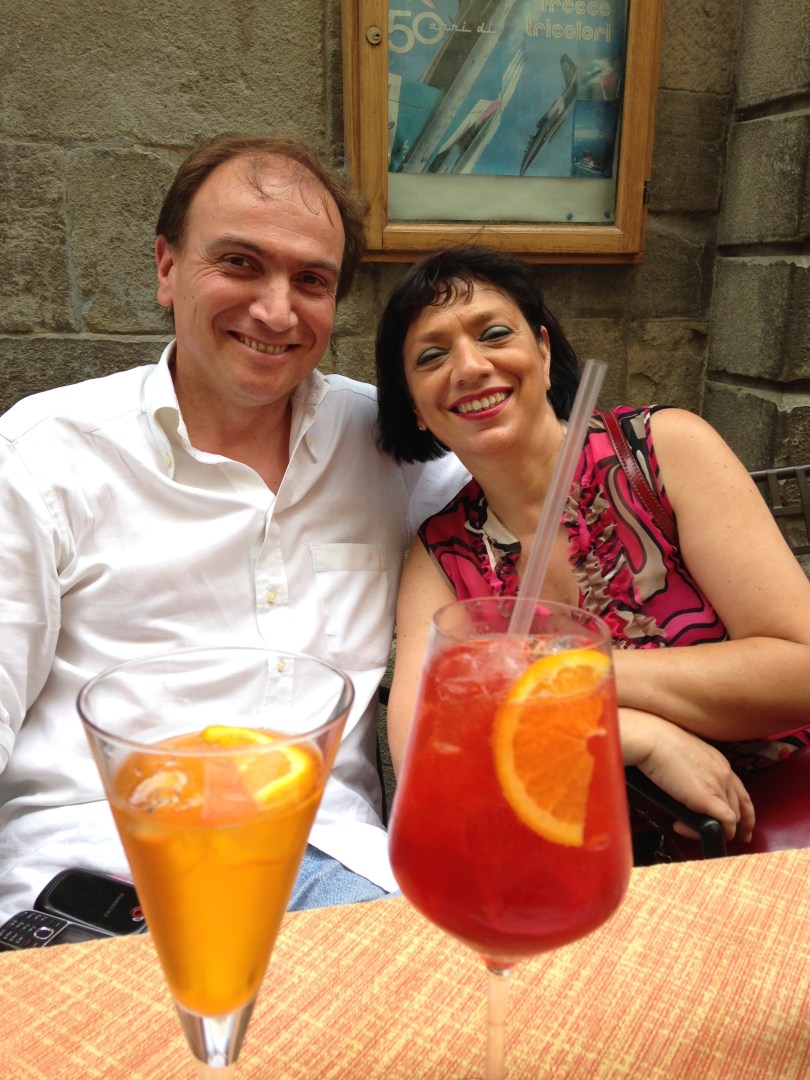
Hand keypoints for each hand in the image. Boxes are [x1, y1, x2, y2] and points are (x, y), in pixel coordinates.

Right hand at [620, 708, 754, 842]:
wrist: (654, 740)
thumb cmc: (660, 744)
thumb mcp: (687, 757)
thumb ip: (696, 773)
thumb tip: (689, 788)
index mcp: (721, 763)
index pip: (741, 792)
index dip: (745, 812)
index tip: (743, 825)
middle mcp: (725, 774)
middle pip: (740, 808)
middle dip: (736, 827)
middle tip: (726, 837)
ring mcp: (719, 786)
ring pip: (732, 820)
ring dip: (715, 830)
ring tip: (687, 828)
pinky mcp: (709, 799)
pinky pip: (725, 824)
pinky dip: (714, 832)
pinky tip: (690, 829)